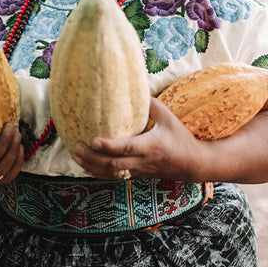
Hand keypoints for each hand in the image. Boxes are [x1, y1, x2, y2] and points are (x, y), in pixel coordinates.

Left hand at [72, 97, 201, 181]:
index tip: (93, 139)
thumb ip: (150, 104)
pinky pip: (115, 177)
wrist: (192, 163)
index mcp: (151, 146)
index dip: (109, 146)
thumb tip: (132, 89)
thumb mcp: (168, 117)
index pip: (127, 148)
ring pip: (111, 174)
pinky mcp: (137, 175)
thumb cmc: (180, 137)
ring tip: (75, 155)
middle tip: (76, 146)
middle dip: (92, 158)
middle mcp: (143, 161)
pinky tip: (85, 167)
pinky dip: (98, 173)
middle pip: (113, 165)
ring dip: (91, 166)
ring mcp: (138, 171)